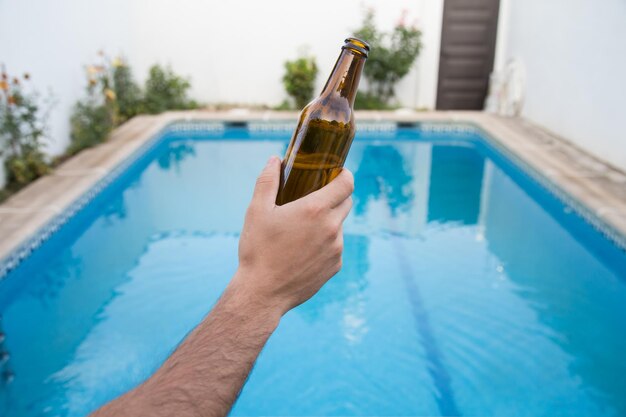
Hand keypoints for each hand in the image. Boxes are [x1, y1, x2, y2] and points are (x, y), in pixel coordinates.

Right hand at [232, 156, 353, 315]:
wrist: (262, 293)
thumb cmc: (258, 250)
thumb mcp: (256, 211)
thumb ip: (268, 181)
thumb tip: (275, 160)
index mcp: (315, 210)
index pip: (346, 183)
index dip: (345, 174)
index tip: (338, 172)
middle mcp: (332, 228)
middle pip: (346, 202)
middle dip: (335, 196)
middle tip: (316, 197)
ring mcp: (336, 249)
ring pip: (339, 226)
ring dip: (327, 222)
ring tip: (301, 230)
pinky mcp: (335, 266)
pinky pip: (335, 247)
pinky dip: (324, 244)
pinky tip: (303, 251)